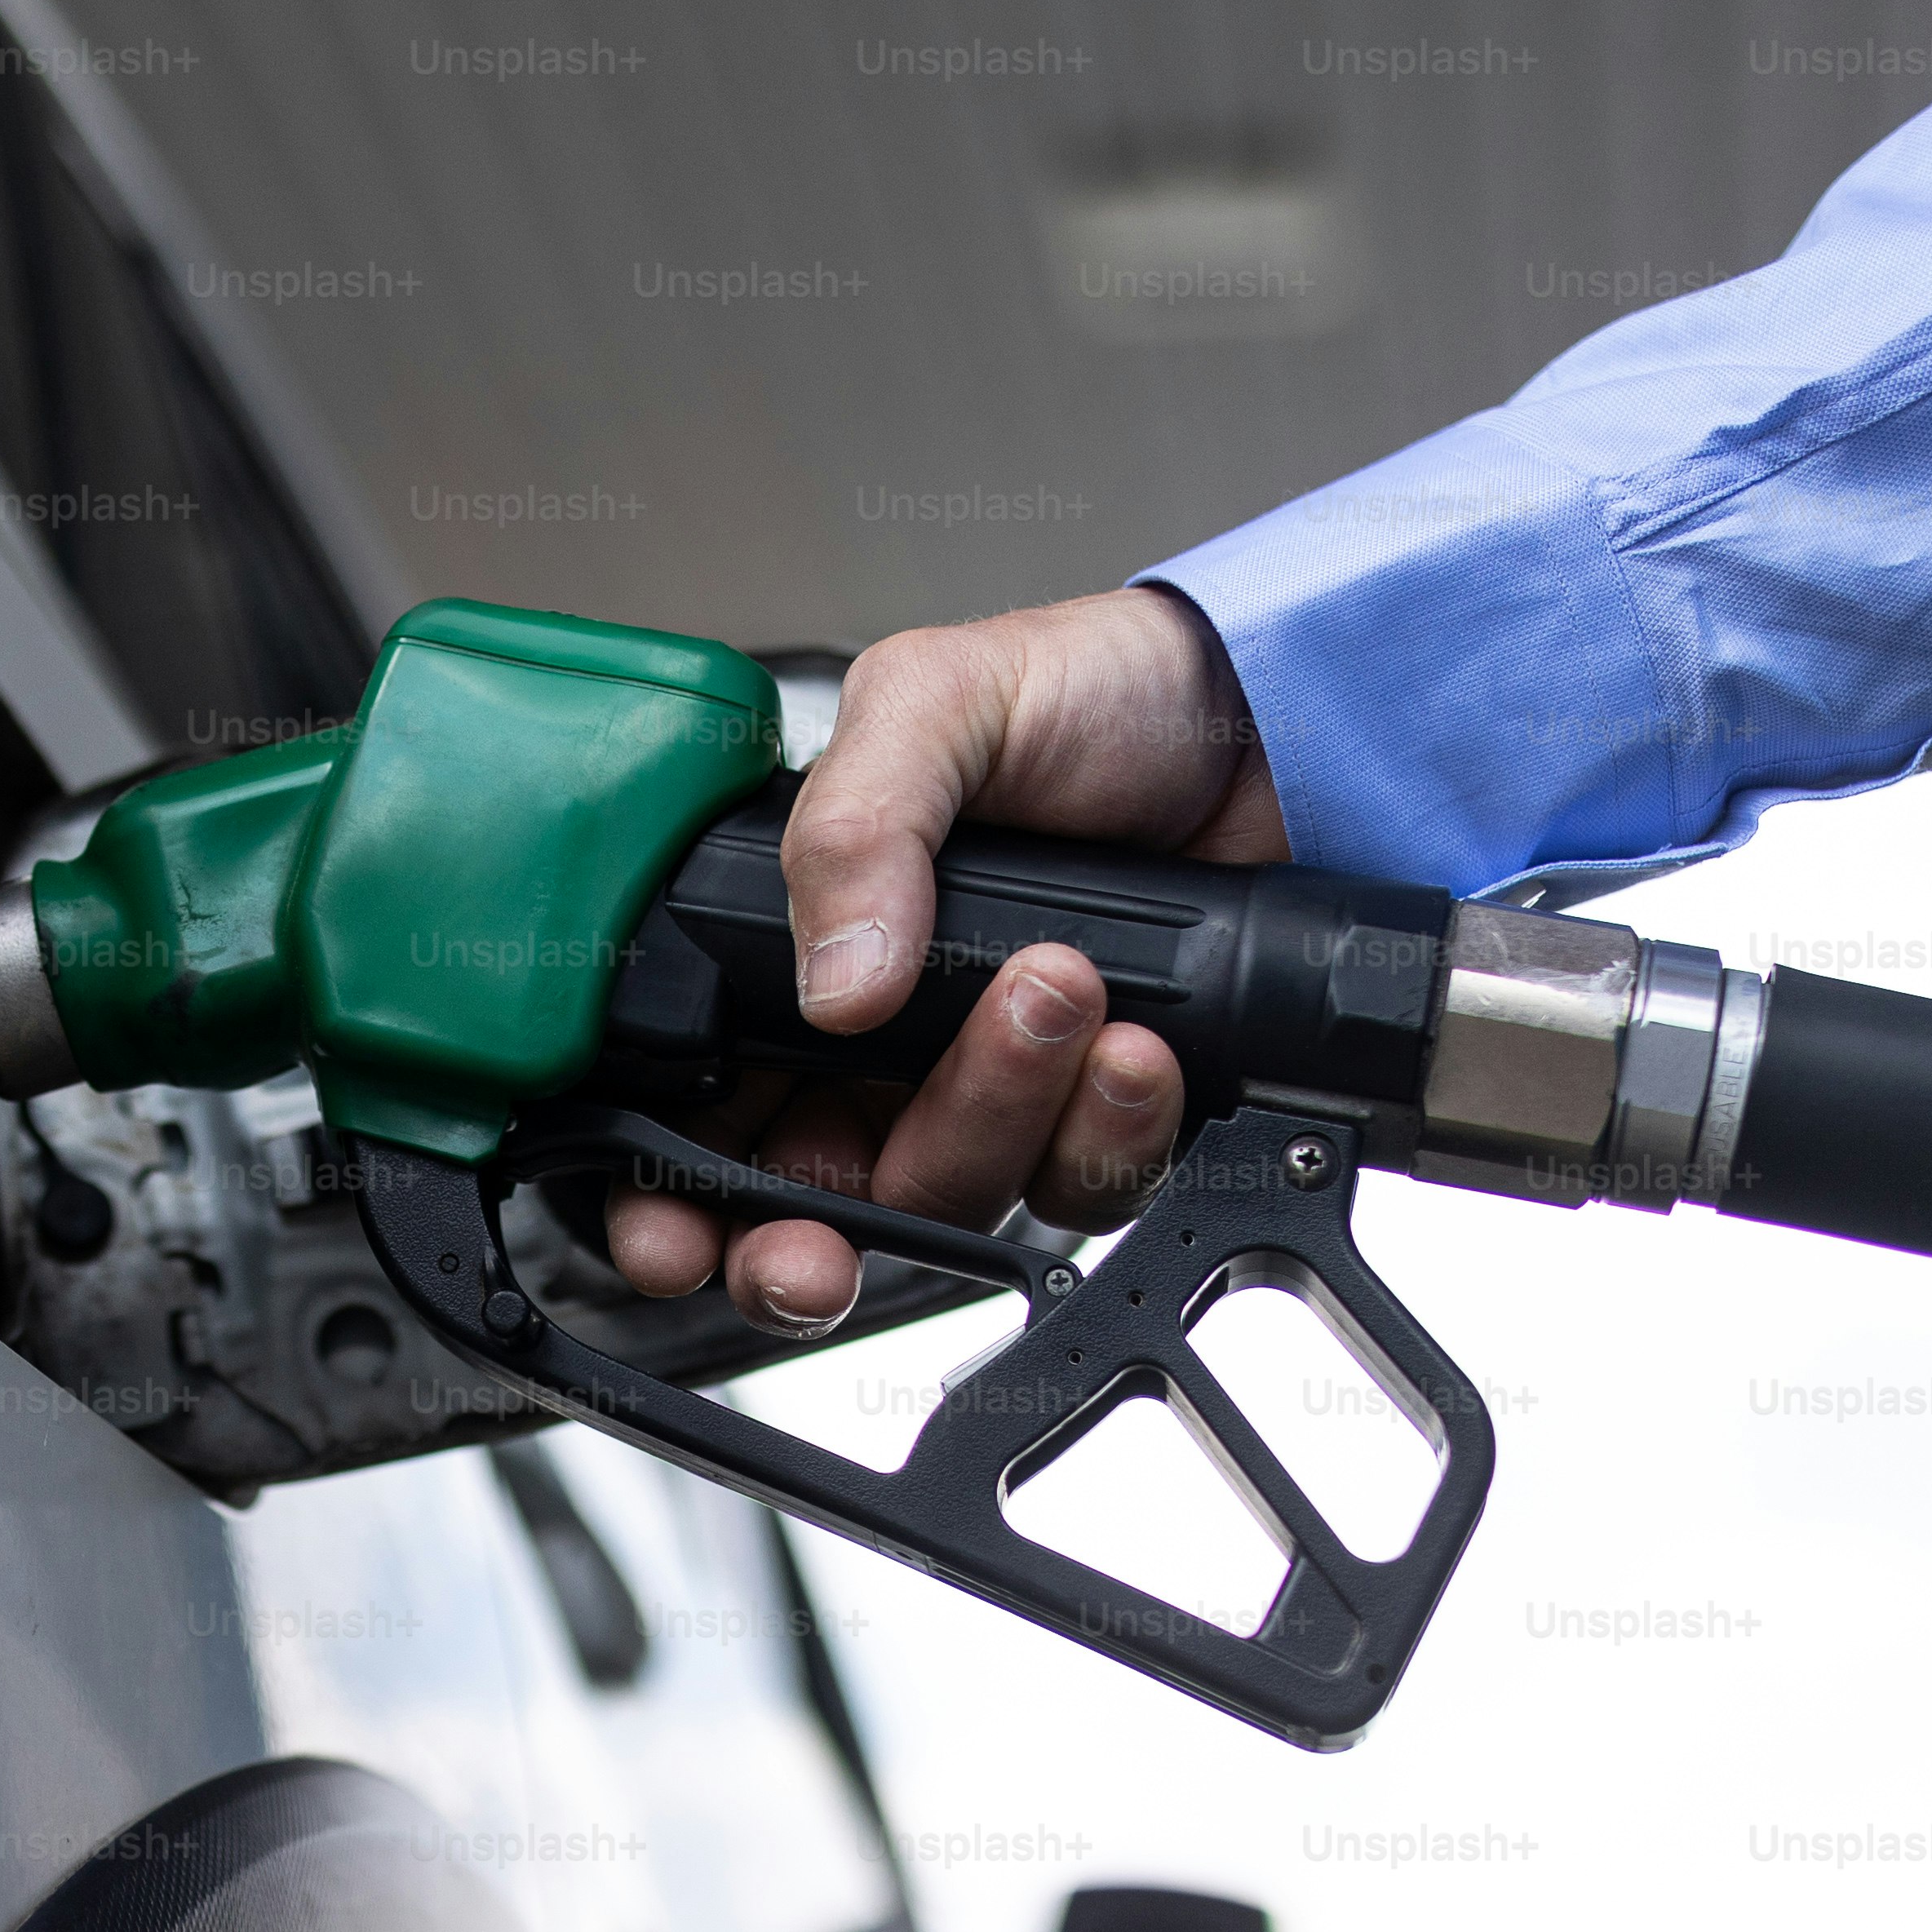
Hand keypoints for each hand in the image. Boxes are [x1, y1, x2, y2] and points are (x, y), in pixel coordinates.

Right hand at [602, 587, 1288, 1333]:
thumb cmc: (1085, 687)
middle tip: (817, 1244)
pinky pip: (1078, 1187)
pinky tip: (1132, 1042)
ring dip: (992, 1112)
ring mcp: (984, 1087)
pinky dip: (1105, 1130)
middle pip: (808, 1198)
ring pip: (948, 1196)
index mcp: (792, 950)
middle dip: (805, 1243)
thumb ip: (856, 825)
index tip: (674, 1236)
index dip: (670, 1194)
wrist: (1261, 717)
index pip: (693, 1104)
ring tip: (1058, 986)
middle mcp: (874, 1041)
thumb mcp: (936, 700)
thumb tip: (835, 983)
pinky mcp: (1093, 1114)